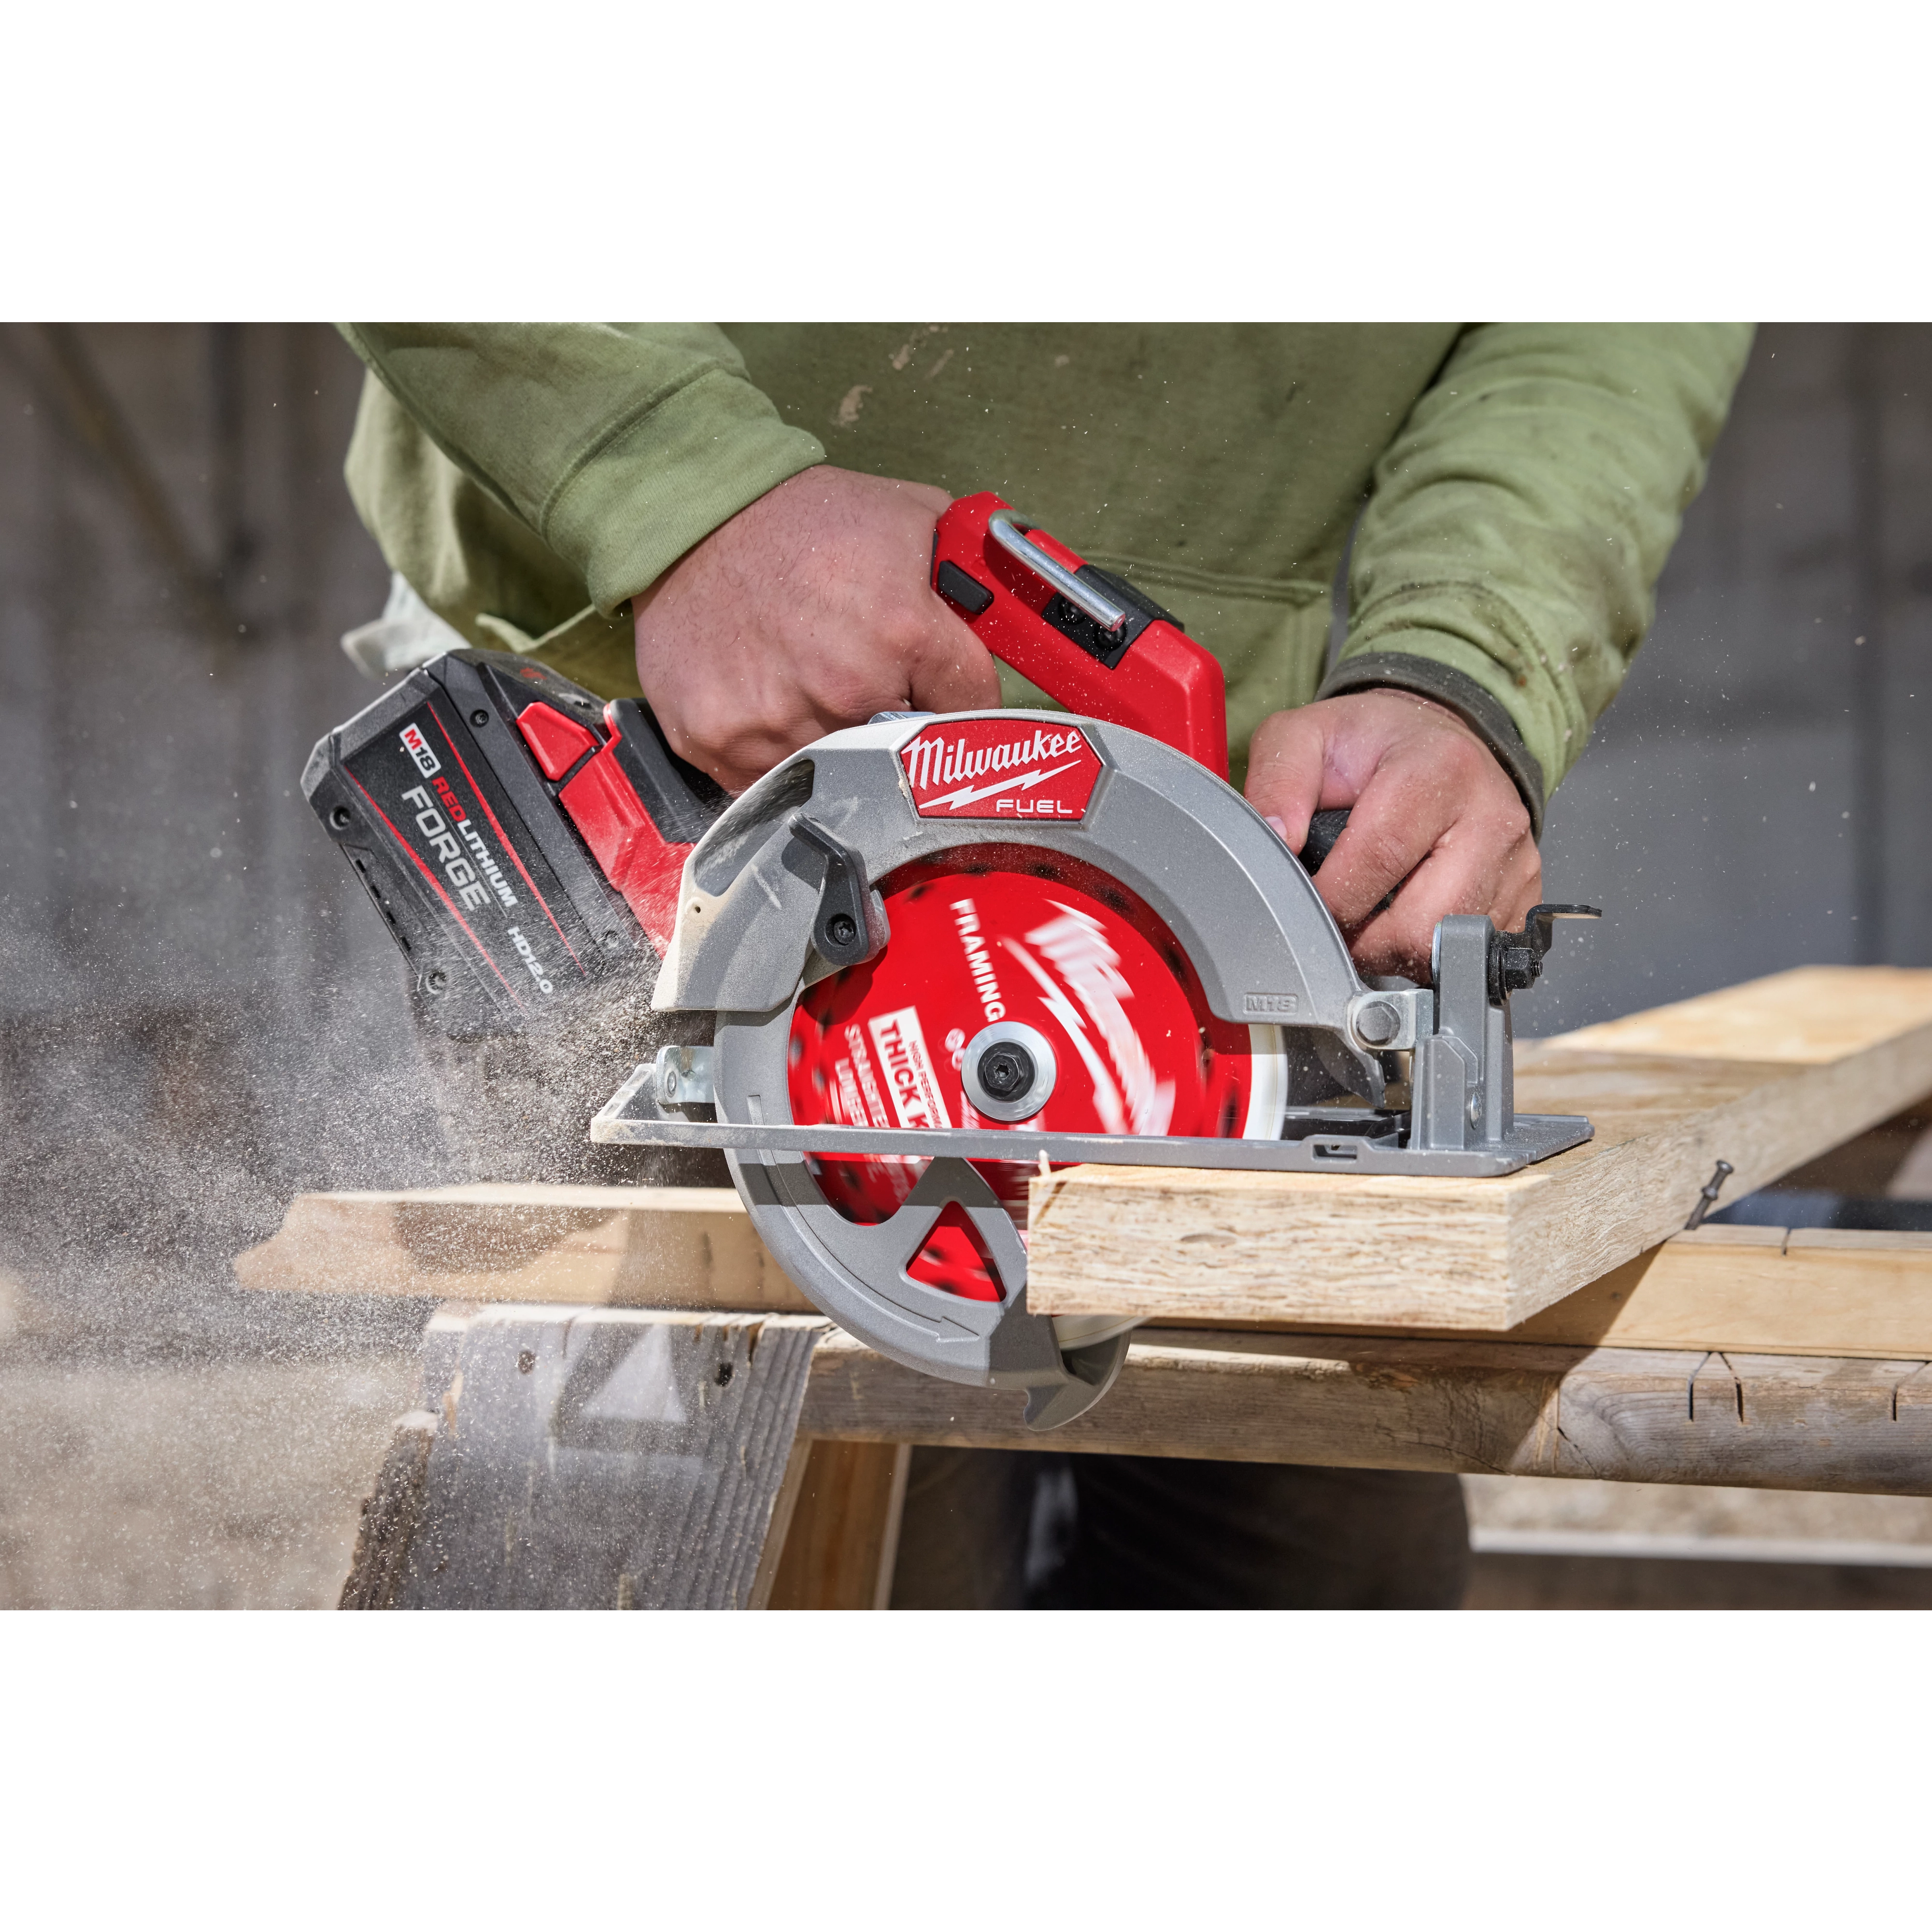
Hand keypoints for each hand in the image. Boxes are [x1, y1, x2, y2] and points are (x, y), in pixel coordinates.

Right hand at [632, 466, 999, 793]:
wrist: (692, 515)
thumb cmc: (802, 517)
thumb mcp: (912, 519)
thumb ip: (970, 579)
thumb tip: (1020, 619)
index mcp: (902, 632)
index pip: (972, 710)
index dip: (960, 698)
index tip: (943, 691)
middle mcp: (843, 688)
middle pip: (904, 749)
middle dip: (897, 719)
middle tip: (867, 677)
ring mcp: (777, 722)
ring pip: (838, 772)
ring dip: (835, 741)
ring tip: (809, 680)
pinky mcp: (718, 742)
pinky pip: (769, 781)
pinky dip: (775, 753)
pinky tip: (768, 700)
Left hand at [1245, 689, 1539, 974]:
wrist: (1439, 740)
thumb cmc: (1375, 745)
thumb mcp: (1309, 736)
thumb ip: (1278, 782)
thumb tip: (1275, 839)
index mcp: (1439, 767)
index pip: (1381, 856)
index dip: (1332, 897)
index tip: (1304, 904)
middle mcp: (1491, 815)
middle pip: (1422, 923)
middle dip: (1363, 940)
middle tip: (1336, 921)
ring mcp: (1516, 860)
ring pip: (1447, 951)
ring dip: (1394, 953)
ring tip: (1368, 921)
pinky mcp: (1525, 895)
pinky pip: (1475, 956)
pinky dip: (1429, 954)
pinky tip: (1405, 920)